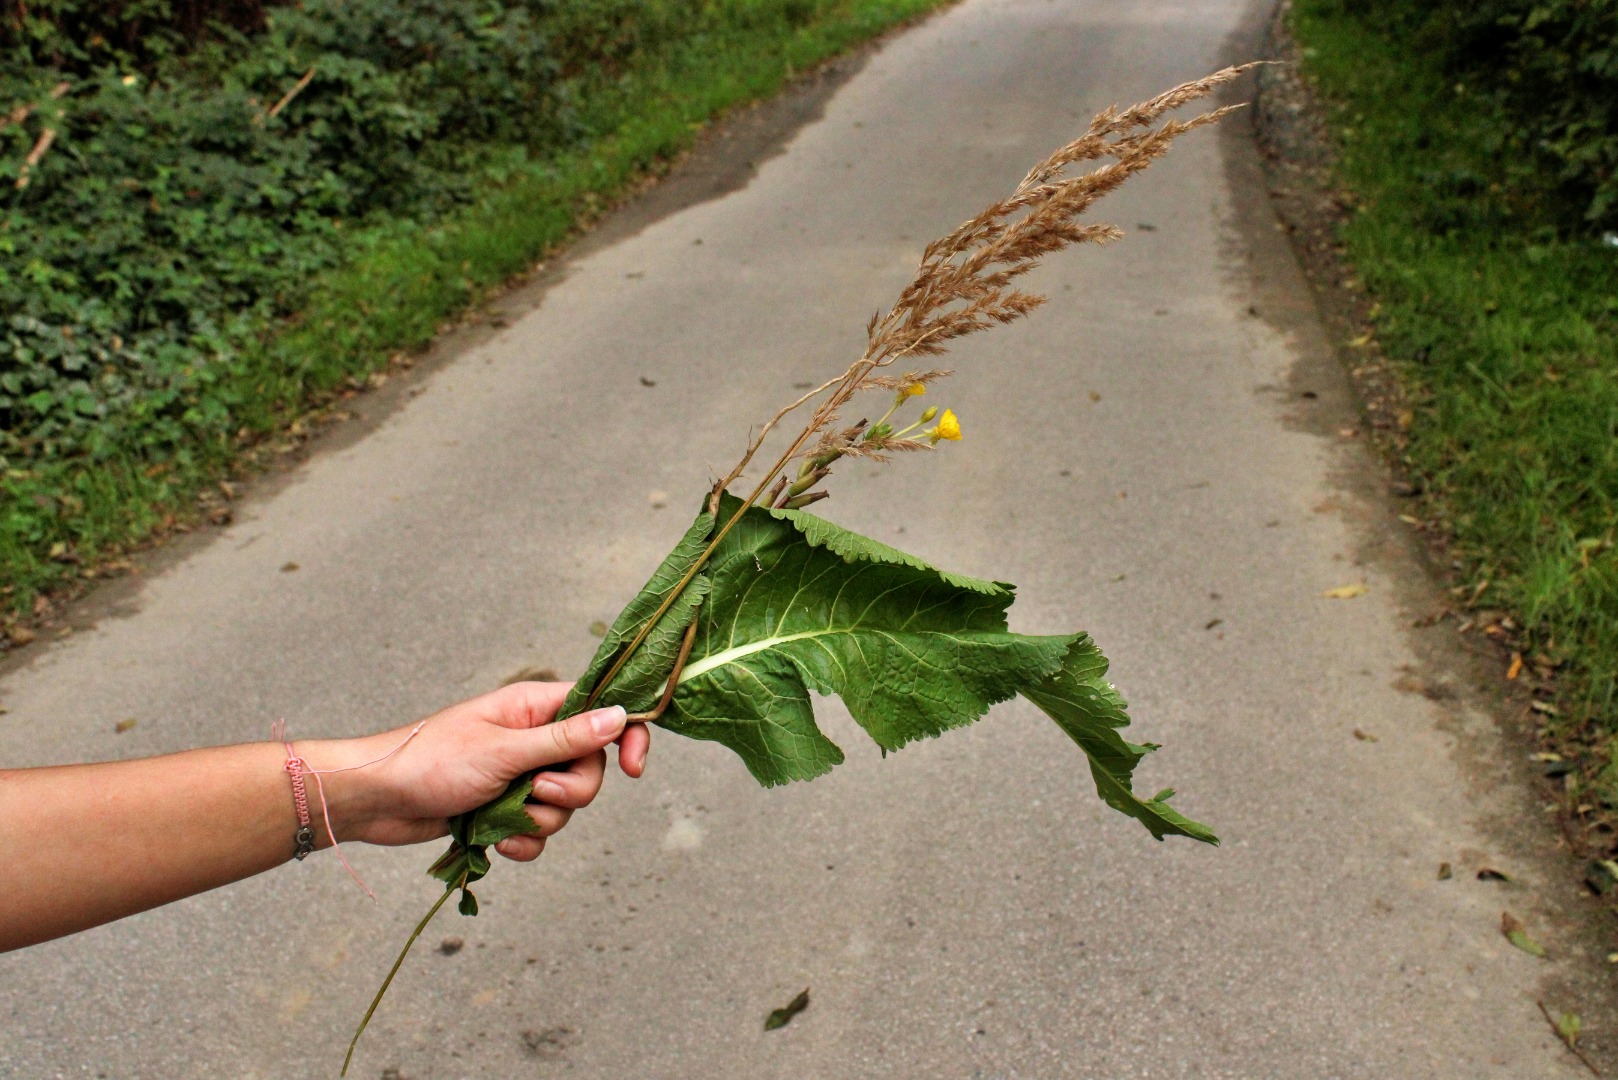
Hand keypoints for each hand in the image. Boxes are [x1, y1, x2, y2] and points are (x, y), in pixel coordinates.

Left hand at [311, 682, 650, 861]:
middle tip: (535, 791)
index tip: (633, 768)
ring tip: (505, 817)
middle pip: (589, 767)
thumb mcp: (505, 750)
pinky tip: (500, 844)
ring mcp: (519, 775)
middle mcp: (533, 738)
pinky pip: (539, 830)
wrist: (378, 801)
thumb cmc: (431, 761)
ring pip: (565, 804)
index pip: (601, 710)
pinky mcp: (504, 809)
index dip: (626, 734)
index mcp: (535, 707)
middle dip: (570, 790)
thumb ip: (565, 738)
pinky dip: (525, 841)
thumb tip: (619, 716)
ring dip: (542, 819)